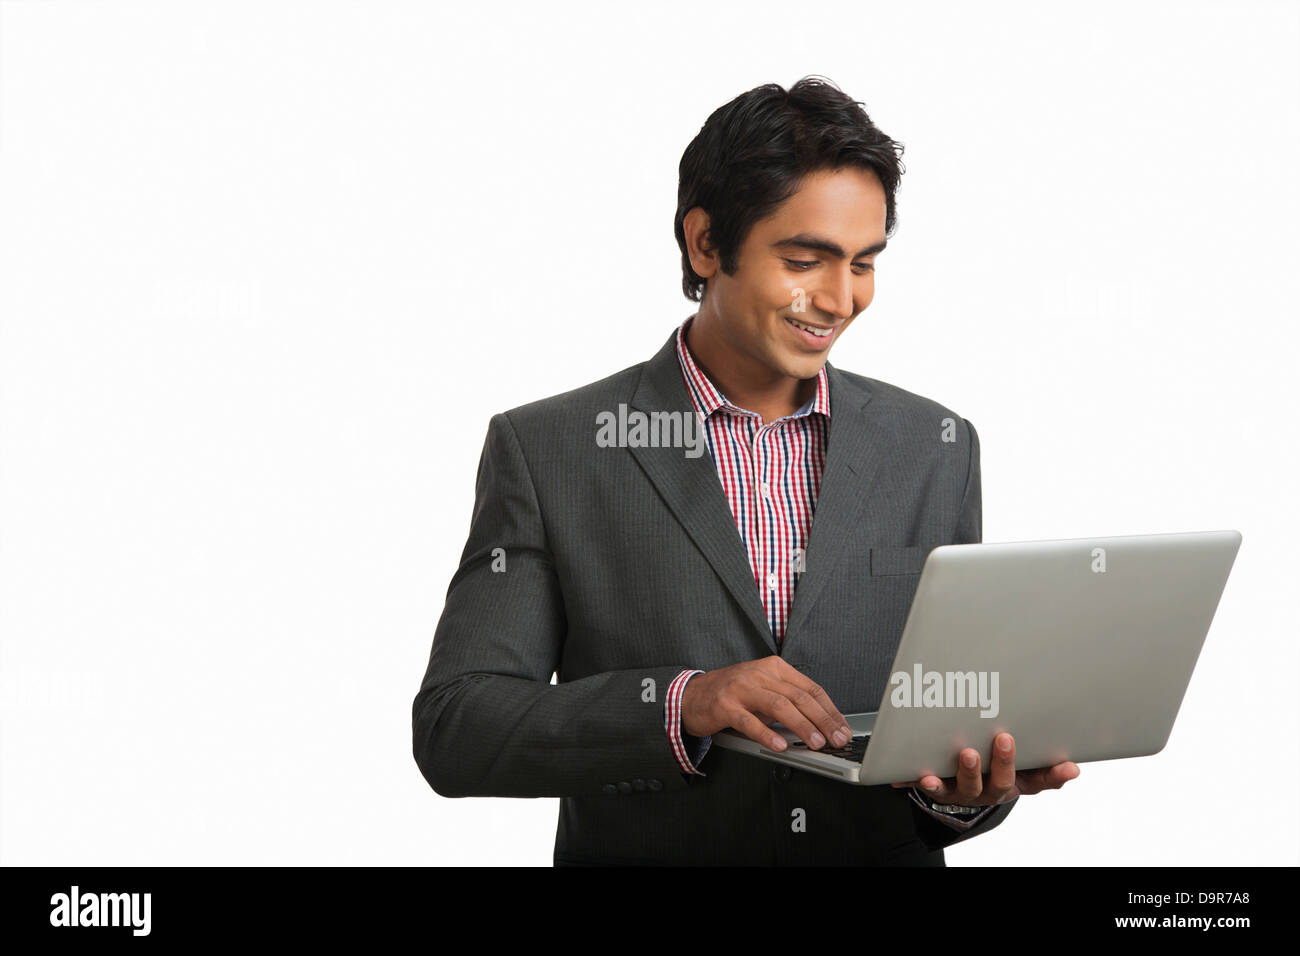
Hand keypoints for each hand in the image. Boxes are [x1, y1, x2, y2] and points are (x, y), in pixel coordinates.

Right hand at [681, 656, 851, 751]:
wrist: (692, 695)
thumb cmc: (732, 694)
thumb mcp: (763, 689)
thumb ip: (788, 701)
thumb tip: (820, 725)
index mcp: (774, 668)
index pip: (810, 688)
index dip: (830, 710)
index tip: (843, 728)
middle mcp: (759, 674)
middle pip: (799, 697)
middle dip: (823, 720)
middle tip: (837, 739)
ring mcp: (741, 688)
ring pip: (779, 706)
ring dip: (801, 726)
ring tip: (816, 743)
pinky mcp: (725, 705)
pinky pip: (750, 721)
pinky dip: (767, 735)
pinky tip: (780, 746)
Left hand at [889, 732, 1079, 805]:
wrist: (955, 785)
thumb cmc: (991, 768)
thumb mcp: (1018, 766)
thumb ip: (1043, 764)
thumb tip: (1074, 767)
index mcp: (1014, 783)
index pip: (1040, 781)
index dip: (1054, 775)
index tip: (1068, 765)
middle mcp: (991, 791)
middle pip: (1001, 782)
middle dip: (1004, 762)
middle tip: (1004, 739)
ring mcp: (964, 791)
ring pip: (968, 786)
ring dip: (969, 771)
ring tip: (967, 754)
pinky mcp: (939, 788)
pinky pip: (932, 787)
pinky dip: (926, 781)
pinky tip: (922, 775)